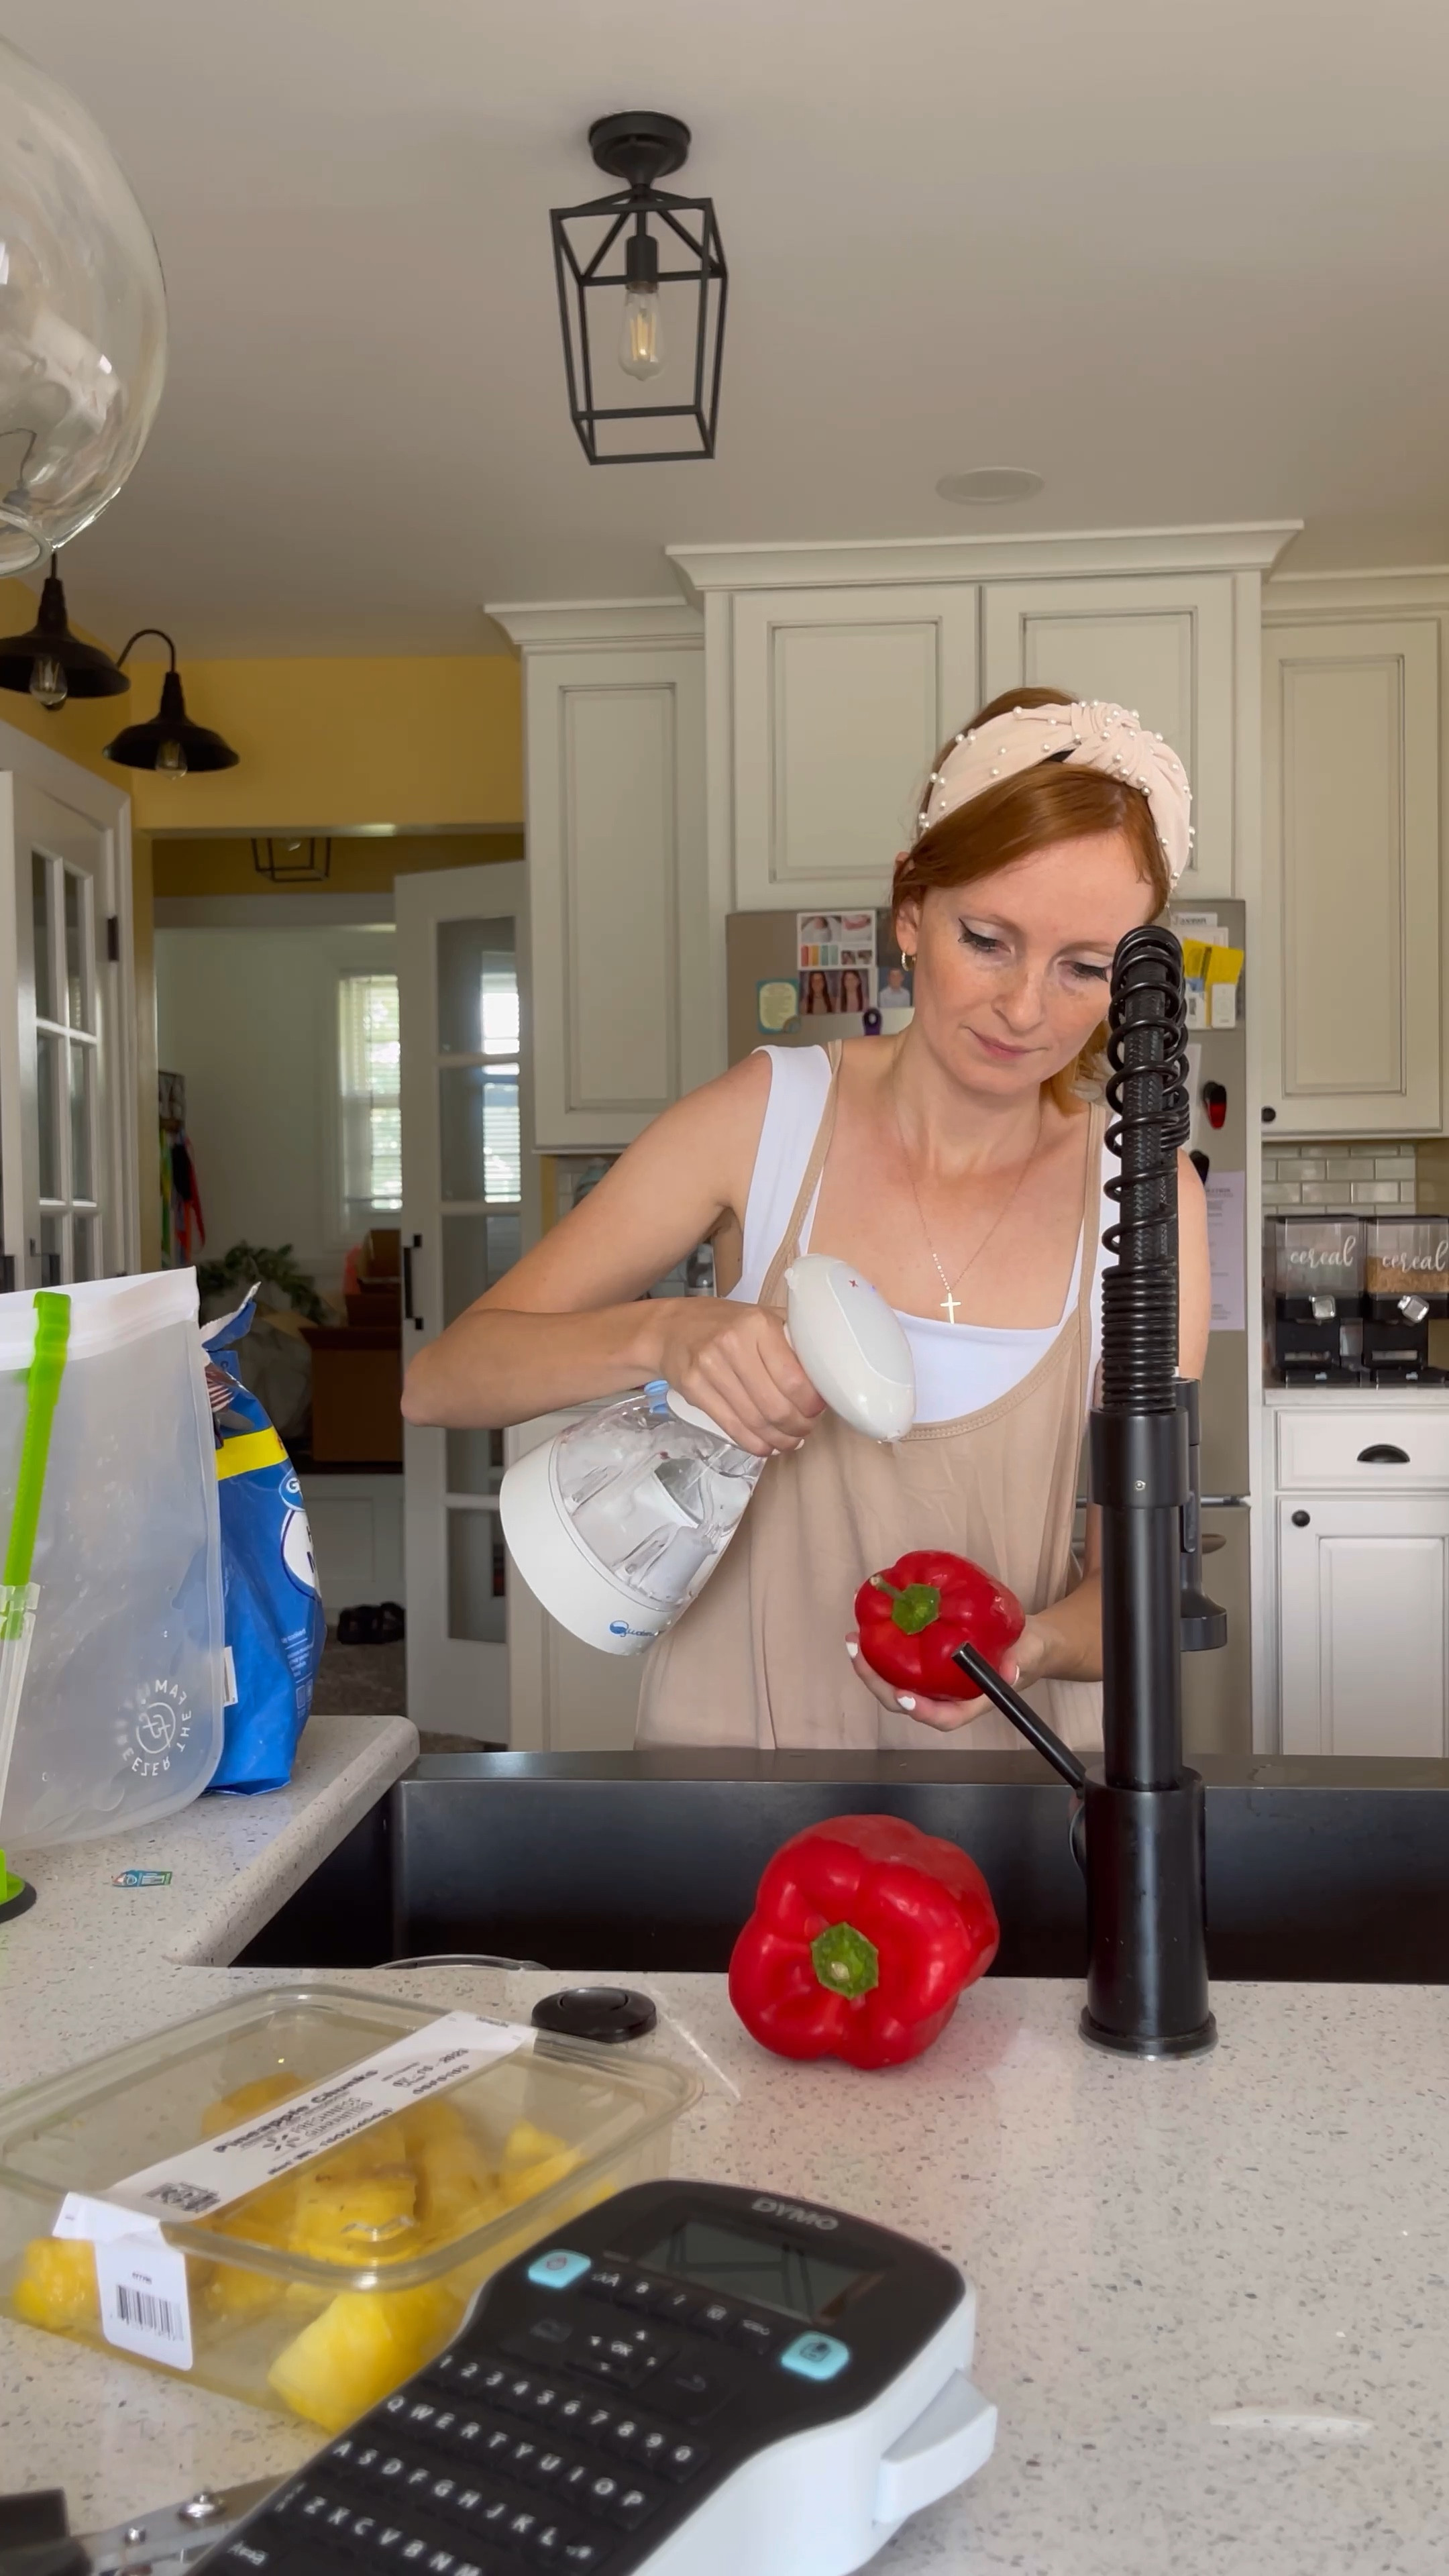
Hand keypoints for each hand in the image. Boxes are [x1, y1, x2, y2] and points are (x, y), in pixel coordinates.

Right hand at [653, 1298, 825, 1456]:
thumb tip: (825, 1377)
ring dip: (779, 1440)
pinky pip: (731, 1427)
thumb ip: (791, 1341)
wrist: (672, 1328)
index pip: (793, 1378)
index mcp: (758, 1324)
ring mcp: (709, 1368)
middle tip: (806, 1428)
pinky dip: (754, 1444)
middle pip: (775, 1405)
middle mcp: (732, 1344)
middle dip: (798, 1426)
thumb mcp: (761, 1318)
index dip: (811, 1403)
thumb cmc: (726, 1324)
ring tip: (790, 1441)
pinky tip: (767, 1445)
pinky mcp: (693, 1389)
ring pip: (754, 1421)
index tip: (818, 1409)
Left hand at [846, 1617, 1049, 1733]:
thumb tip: (1010, 1671)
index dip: (921, 1711)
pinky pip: (902, 1660)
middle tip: (858, 1653)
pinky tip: (870, 1623)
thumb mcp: (1030, 1654)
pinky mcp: (929, 1660)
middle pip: (907, 1701)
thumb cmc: (1030, 1652)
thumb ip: (1021, 1664)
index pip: (944, 1717)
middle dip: (878, 1683)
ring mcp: (935, 1680)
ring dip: (872, 1665)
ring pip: (898, 1682)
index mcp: (971, 1702)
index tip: (903, 1696)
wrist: (1027, 1640)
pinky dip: (883, 1647)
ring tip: (854, 1639)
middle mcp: (947, 1695)